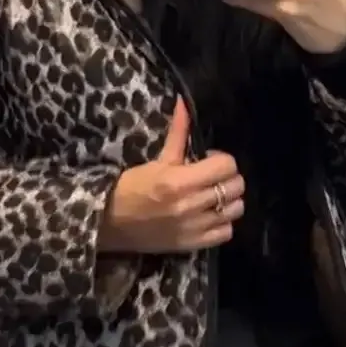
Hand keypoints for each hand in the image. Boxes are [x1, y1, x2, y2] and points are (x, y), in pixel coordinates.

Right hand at [99, 99, 244, 253]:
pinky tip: (210, 216)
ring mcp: (194, 227)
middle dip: (227, 177)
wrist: (109, 223)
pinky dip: (223, 223)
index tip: (208, 161)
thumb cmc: (130, 188)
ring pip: (235, 209)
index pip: (226, 165)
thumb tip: (184, 102)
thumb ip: (177, 134)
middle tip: (212, 178)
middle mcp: (191, 205)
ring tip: (213, 197)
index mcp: (180, 181)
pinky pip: (226, 232)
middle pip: (235, 186)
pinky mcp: (193, 244)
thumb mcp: (156, 160)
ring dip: (228, 200)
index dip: (221, 160)